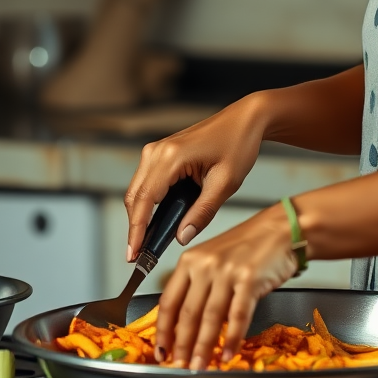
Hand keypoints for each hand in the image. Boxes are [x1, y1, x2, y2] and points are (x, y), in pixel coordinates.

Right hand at [123, 93, 266, 260]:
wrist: (244, 119)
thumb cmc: (238, 145)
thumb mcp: (225, 183)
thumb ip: (202, 213)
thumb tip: (180, 237)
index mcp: (172, 156)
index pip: (145, 200)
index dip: (136, 231)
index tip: (133, 255)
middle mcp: (158, 151)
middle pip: (135, 197)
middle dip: (135, 228)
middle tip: (140, 257)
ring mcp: (157, 149)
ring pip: (138, 190)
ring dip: (140, 216)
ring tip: (148, 244)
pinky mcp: (160, 152)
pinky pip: (147, 182)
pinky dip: (148, 203)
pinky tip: (157, 221)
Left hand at [154, 206, 297, 368]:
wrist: (282, 229)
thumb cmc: (250, 245)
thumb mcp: (215, 258)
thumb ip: (199, 285)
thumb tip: (186, 325)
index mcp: (191, 260)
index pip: (169, 301)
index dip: (163, 330)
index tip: (161, 349)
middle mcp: (206, 264)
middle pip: (187, 312)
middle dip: (181, 345)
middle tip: (179, 365)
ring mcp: (227, 271)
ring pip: (210, 317)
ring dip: (203, 347)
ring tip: (199, 366)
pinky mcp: (250, 279)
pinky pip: (238, 316)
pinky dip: (232, 339)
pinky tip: (228, 353)